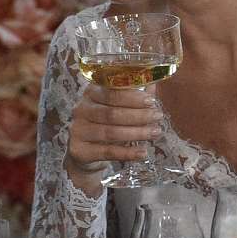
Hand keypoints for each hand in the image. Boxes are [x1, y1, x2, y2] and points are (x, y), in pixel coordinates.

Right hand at [65, 83, 163, 197]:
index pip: (111, 92)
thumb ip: (132, 96)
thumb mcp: (114, 107)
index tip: (151, 101)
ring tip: (155, 132)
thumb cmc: (103, 123)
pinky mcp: (80, 150)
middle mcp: (81, 109)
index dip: (132, 97)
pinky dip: (127, 153)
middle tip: (158, 117)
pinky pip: (107, 152)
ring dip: (136, 133)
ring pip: (111, 132)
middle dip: (138, 115)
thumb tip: (152, 84)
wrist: (83, 151)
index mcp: (90, 93)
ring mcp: (78, 130)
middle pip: (112, 112)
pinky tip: (143, 152)